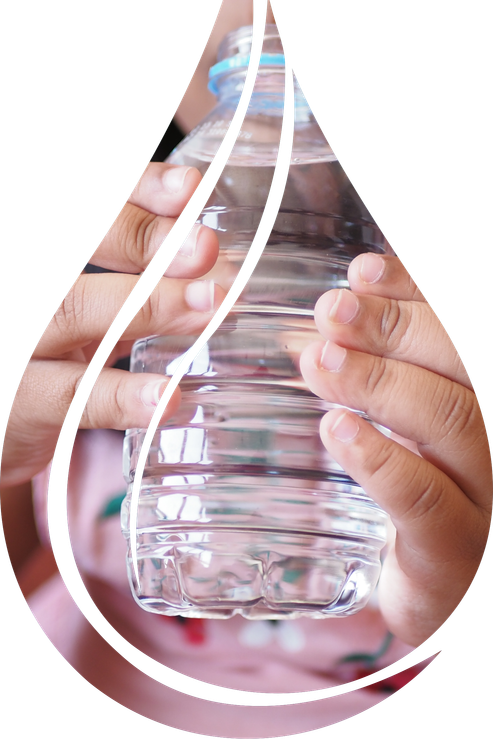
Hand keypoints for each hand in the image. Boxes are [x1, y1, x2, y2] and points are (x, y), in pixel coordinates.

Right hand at [2, 163, 224, 486]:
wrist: (2, 426)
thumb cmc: (52, 354)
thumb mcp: (88, 307)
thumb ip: (136, 277)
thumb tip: (214, 263)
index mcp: (53, 267)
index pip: (87, 206)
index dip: (136, 190)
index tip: (188, 188)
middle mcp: (30, 298)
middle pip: (74, 251)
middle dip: (140, 238)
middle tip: (204, 246)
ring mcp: (16, 347)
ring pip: (69, 311)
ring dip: (144, 307)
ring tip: (205, 306)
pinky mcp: (14, 405)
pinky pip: (67, 397)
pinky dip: (121, 395)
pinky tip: (167, 396)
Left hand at [299, 253, 491, 646]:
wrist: (437, 585)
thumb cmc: (425, 488)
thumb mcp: (411, 421)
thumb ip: (382, 371)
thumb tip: (322, 321)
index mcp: (488, 402)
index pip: (462, 335)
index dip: (417, 292)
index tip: (363, 272)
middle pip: (467, 367)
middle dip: (396, 329)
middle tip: (331, 312)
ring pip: (453, 422)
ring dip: (381, 382)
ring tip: (319, 363)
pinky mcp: (456, 552)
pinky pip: (423, 498)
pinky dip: (379, 457)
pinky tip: (335, 429)